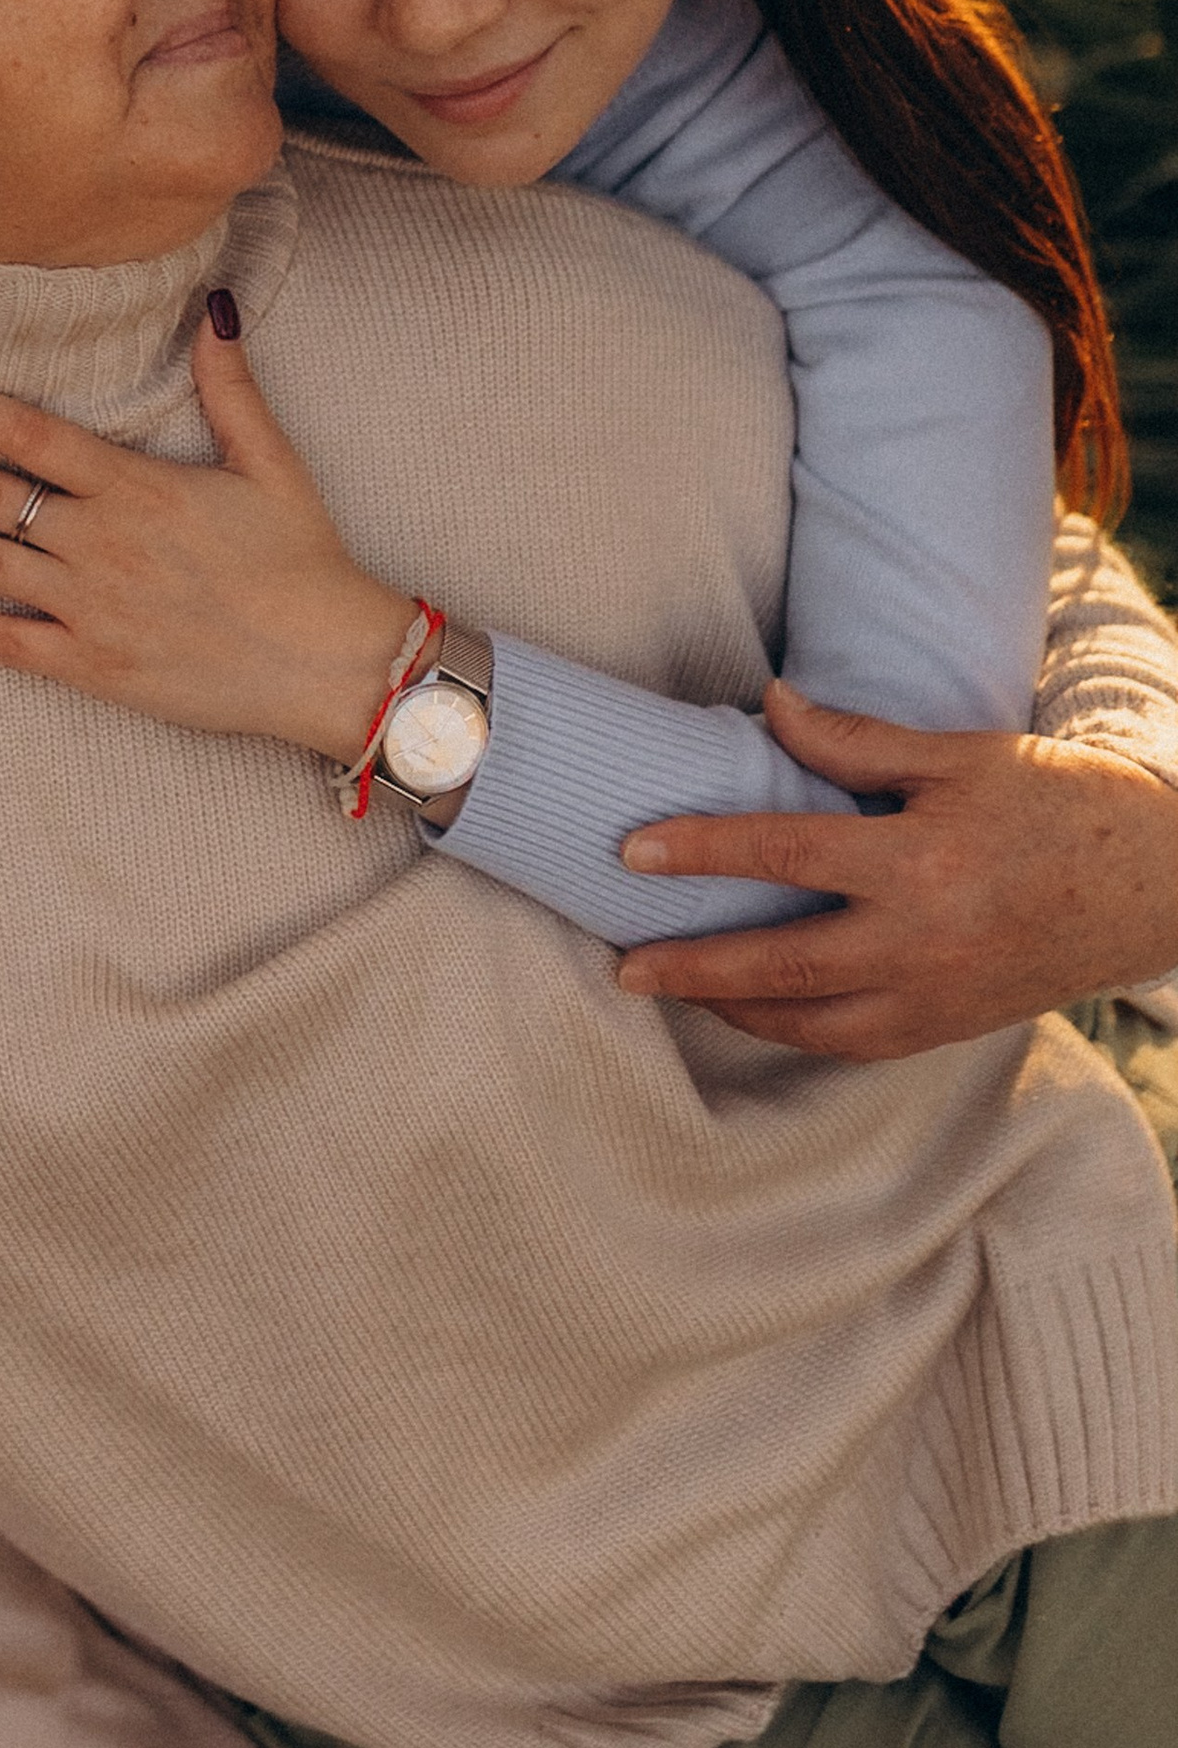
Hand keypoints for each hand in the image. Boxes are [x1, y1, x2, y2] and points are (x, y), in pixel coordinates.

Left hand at [0, 304, 419, 758]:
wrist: (329, 665)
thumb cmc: (304, 562)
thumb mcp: (272, 463)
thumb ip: (230, 387)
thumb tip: (215, 306)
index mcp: (137, 488)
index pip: (30, 434)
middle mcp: (101, 544)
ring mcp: (90, 608)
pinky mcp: (92, 666)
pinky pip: (5, 646)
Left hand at [615, 679, 1177, 1059]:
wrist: (1156, 883)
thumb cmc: (1059, 802)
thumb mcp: (960, 754)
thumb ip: (857, 741)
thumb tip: (771, 705)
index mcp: (920, 861)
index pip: (783, 855)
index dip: (701, 851)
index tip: (633, 850)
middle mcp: (922, 942)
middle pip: (780, 965)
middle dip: (692, 967)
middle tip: (623, 963)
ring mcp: (936, 997)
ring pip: (811, 1023)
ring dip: (732, 1009)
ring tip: (672, 988)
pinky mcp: (950, 1026)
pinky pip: (854, 1043)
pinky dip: (794, 1031)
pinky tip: (754, 1011)